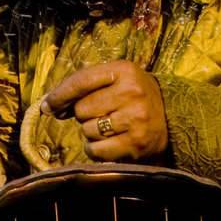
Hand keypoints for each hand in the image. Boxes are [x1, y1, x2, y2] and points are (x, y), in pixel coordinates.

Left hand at [45, 61, 167, 161]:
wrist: (172, 117)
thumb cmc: (133, 96)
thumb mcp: (115, 79)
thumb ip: (83, 86)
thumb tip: (49, 106)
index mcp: (124, 71)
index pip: (81, 82)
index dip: (59, 95)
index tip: (47, 106)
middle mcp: (132, 92)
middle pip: (82, 109)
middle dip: (85, 115)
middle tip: (103, 114)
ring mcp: (136, 119)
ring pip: (88, 130)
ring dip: (92, 132)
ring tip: (110, 128)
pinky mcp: (136, 144)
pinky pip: (96, 150)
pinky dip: (95, 149)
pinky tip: (109, 143)